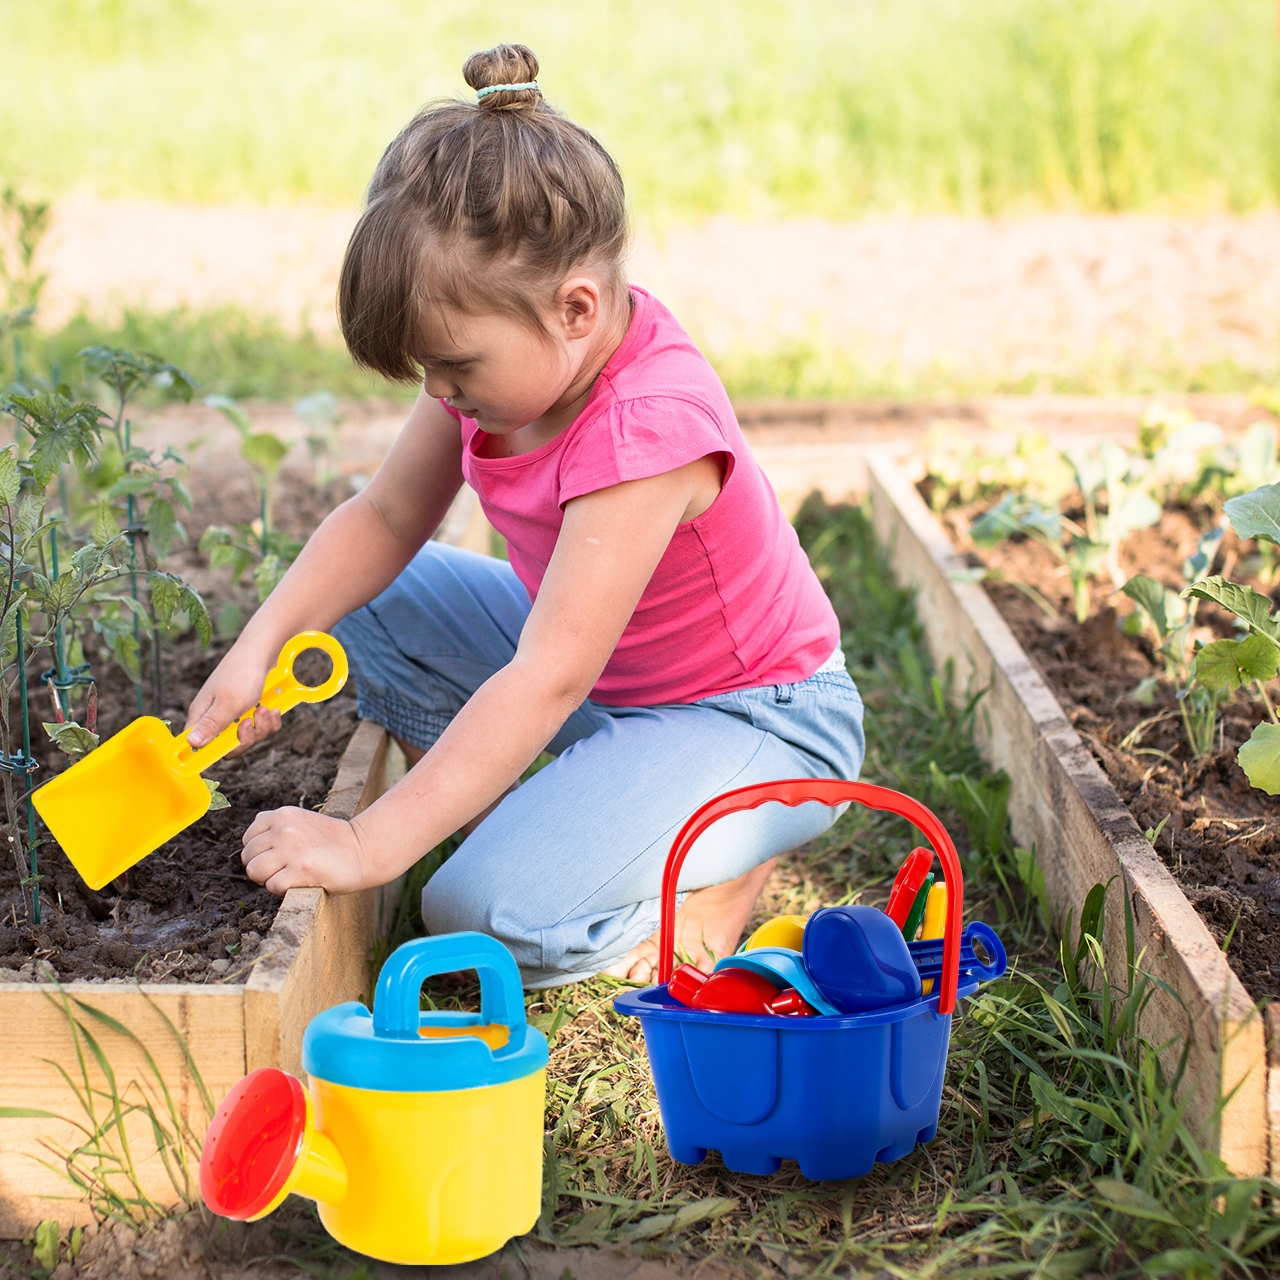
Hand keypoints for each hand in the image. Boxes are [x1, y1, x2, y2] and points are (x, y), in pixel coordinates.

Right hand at [185, 648, 280, 755]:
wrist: (263, 650)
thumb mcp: (228, 703)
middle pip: (229, 746)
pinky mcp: (248, 708)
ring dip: (262, 726)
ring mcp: (232, 712)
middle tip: (253, 720)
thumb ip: (211, 725)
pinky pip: (260, 726)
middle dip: (248, 737)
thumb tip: (190, 743)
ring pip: (248, 736)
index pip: (200, 746)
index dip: (216, 751)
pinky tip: (273, 709)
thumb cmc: (242, 674)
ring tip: (266, 709)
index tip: (233, 743)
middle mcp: (215, 716)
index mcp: (202, 715)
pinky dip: (269, 720)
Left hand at [241, 806, 370, 894]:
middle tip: (283, 869)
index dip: (259, 852)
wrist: (364, 849)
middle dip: (261, 867)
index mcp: (282, 815)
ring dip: (268, 879)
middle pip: (248, 857)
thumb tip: (250, 844)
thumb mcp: (301, 821)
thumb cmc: (332, 841)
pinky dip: (281, 889)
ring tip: (288, 876)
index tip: (276, 857)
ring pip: (254, 871)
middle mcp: (284, 829)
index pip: (248, 839)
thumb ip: (276, 827)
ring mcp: (291, 849)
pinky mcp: (301, 870)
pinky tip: (299, 882)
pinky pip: (272, 885)